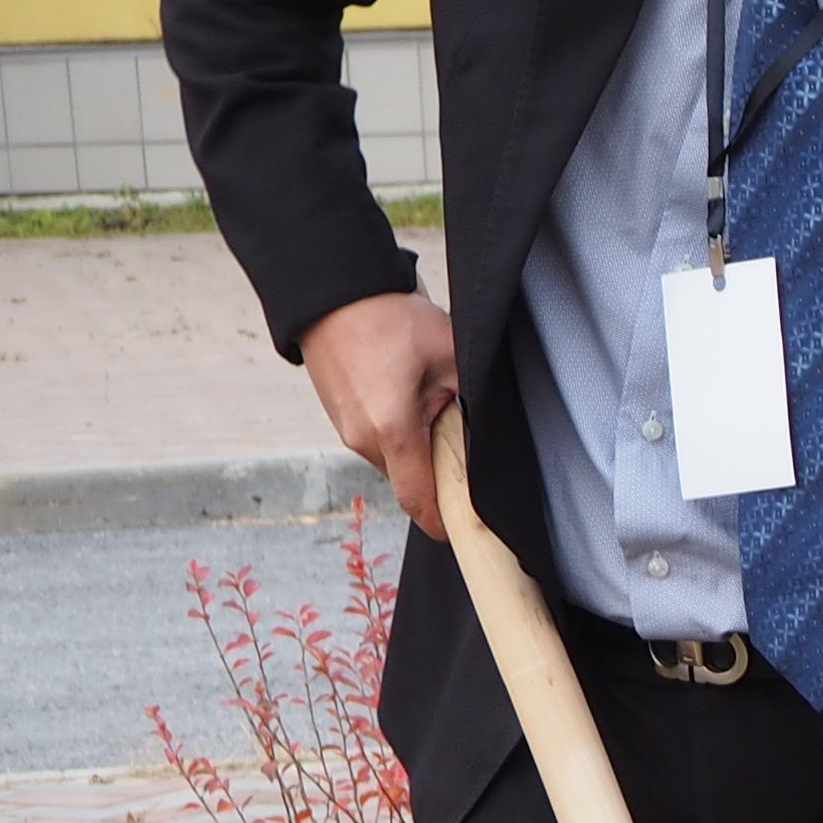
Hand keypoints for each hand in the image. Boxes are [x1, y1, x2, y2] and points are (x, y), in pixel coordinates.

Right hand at [301, 285, 460, 537]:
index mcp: (392, 432)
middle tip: (465, 450)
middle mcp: (363, 440)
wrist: (333, 293)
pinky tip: (413, 401)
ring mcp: (346, 431)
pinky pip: (378, 443)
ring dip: (419, 452)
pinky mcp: (340, 418)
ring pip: (395, 462)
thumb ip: (473, 406)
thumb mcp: (452, 358)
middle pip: (411, 483)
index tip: (470, 529)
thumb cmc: (392, 319)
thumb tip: (489, 443)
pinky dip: (400, 436)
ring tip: (438, 411)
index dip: (446, 521)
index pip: (421, 501)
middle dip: (439, 476)